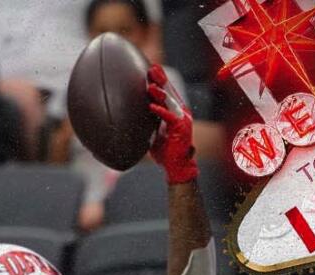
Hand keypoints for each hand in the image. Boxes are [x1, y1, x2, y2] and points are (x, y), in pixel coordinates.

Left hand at [146, 64, 196, 184]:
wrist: (177, 166)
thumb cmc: (165, 152)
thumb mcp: (154, 133)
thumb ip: (148, 123)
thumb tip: (132, 118)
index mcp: (175, 112)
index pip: (167, 92)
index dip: (161, 80)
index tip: (152, 69)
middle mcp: (180, 112)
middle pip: (169, 92)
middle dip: (161, 79)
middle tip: (152, 68)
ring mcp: (182, 119)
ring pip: (170, 102)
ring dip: (160, 93)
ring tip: (151, 86)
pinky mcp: (181, 128)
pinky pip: (169, 117)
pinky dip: (160, 111)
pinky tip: (151, 106)